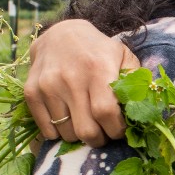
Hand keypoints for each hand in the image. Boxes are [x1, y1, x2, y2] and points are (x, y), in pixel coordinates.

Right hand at [26, 19, 137, 144]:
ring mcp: (48, 86)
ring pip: (67, 133)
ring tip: (85, 122)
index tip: (119, 130)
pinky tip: (68, 119)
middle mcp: (70, 78)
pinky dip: (59, 133)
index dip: (116, 130)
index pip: (106, 113)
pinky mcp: (32, 92)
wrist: (60, 35)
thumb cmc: (98, 51)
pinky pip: (47, 130)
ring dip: (79, 136)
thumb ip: (135, 82)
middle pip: (86, 130)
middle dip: (99, 139)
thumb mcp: (123, 56)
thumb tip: (142, 110)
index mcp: (98, 69)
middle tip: (103, 133)